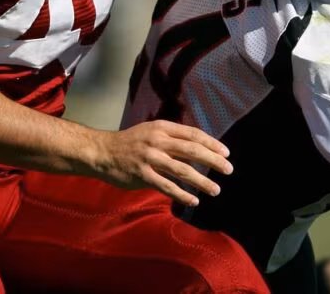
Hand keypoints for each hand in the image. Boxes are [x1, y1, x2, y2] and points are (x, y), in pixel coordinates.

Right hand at [90, 120, 232, 206]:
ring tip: (215, 190)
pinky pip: (167, 186)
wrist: (101, 152)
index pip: (192, 134)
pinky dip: (182, 194)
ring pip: (182, 170)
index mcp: (161, 128)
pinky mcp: (142, 176)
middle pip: (192, 150)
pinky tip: (194, 200)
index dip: (211, 143)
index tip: (226, 153)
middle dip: (213, 160)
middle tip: (228, 169)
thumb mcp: (150, 131)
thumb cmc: (129, 143)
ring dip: (202, 181)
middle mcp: (157, 141)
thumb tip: (197, 147)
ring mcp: (150, 159)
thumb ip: (171, 137)